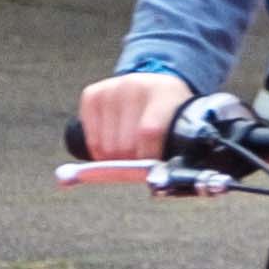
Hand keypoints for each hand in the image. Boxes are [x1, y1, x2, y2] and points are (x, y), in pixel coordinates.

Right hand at [76, 70, 195, 160]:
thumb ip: (171, 151)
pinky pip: (90, 139)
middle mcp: (133, 85)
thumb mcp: (178, 126)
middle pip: (124, 143)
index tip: (152, 169)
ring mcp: (110, 89)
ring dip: (115, 158)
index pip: (148, 132)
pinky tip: (112, 143)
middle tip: (140, 160)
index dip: (148, 157)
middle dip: (131, 161)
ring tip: (128, 152)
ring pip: (105, 146)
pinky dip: (99, 150)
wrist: (156, 88)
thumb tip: (157, 183)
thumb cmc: (169, 113)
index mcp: (161, 91)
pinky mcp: (92, 94)